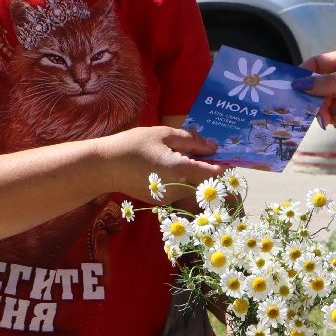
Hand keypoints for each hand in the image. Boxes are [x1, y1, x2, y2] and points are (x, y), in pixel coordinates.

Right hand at [96, 126, 219, 201]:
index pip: (214, 173)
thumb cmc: (134, 145)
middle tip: (210, 156)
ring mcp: (169, 198)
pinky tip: (170, 168)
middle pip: (205, 183)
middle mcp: (178, 188)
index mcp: (181, 170)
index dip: (225, 167)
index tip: (230, 159)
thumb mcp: (163, 134)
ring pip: (192, 187)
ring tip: (186, 158)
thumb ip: (191, 141)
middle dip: (212, 171)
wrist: (106, 167)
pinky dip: (182, 181)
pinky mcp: (160, 201)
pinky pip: (179, 190)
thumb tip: (213, 147)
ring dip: (196, 175)